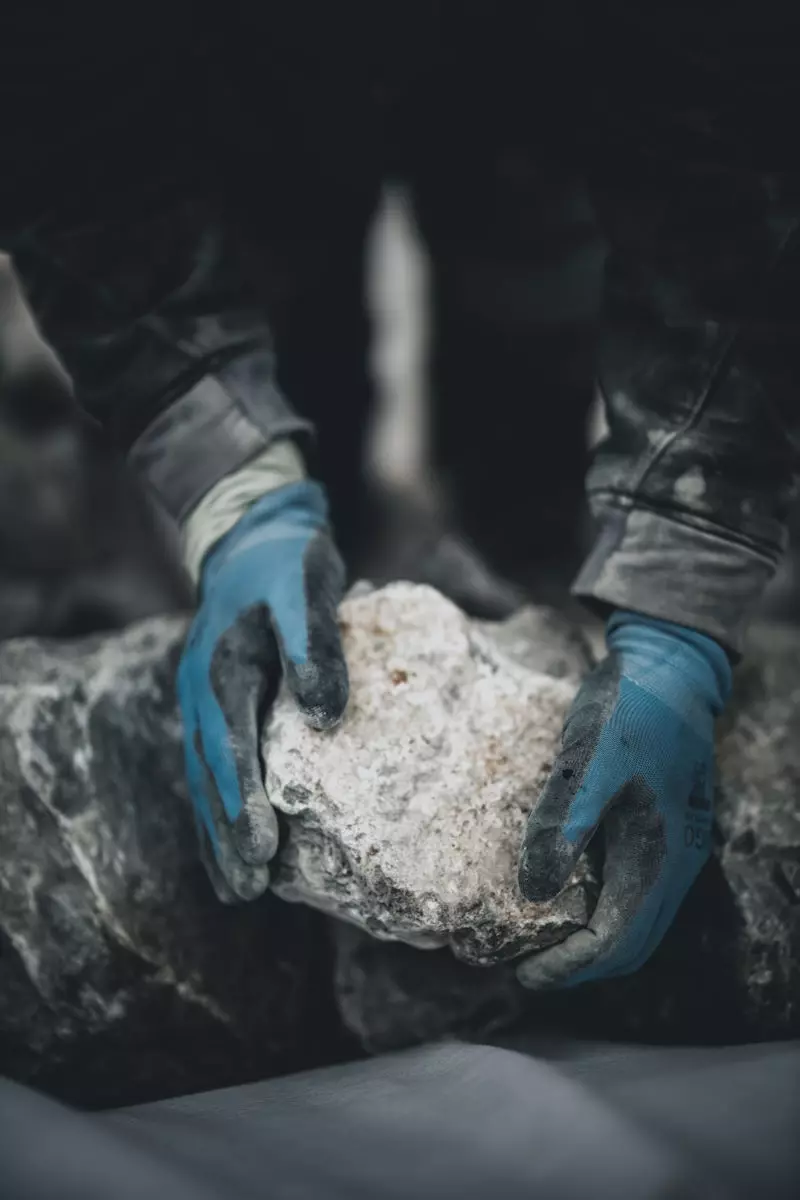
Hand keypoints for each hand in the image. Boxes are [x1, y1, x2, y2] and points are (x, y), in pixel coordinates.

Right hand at [177, 480, 347, 900]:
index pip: (231, 745)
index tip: (263, 847)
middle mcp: (202, 690)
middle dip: (228, 832)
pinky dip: (217, 804)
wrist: (252, 533)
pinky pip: (207, 761)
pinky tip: (230, 842)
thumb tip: (325, 716)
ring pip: (202, 776)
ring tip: (237, 888)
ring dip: (217, 830)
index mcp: (223, 667)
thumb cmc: (287, 563)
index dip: (245, 799)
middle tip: (250, 888)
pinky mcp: (211, 701)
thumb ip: (313, 647)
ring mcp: (200, 697)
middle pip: (210, 774)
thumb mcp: (305, 590)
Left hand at [517, 610, 731, 987]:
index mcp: (656, 856)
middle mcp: (676, 862)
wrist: (672, 667)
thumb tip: (534, 892)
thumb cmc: (628, 711)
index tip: (524, 975)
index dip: (569, 968)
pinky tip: (574, 894)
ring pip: (642, 922)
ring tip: (547, 942)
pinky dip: (610, 913)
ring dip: (597, 943)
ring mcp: (679, 846)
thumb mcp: (588, 763)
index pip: (613, 942)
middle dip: (583, 967)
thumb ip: (563, 827)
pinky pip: (643, 894)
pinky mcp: (672, 828)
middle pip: (632, 945)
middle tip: (532, 970)